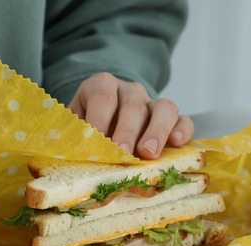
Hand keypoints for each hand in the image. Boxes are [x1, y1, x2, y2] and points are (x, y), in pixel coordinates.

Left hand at [68, 73, 192, 158]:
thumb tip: (67, 154)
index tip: (96, 144)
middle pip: (132, 106)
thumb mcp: (73, 126)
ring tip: (148, 154)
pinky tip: (177, 144)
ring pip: (163, 108)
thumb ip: (72, 135)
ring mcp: (152, 103)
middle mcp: (129, 91)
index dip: (99, 120)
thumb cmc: (86, 129)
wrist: (105, 121)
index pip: (102, 97)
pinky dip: (182, 130)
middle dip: (127, 132)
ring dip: (156, 131)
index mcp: (100, 86)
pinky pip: (183, 119)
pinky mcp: (171, 119)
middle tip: (123, 154)